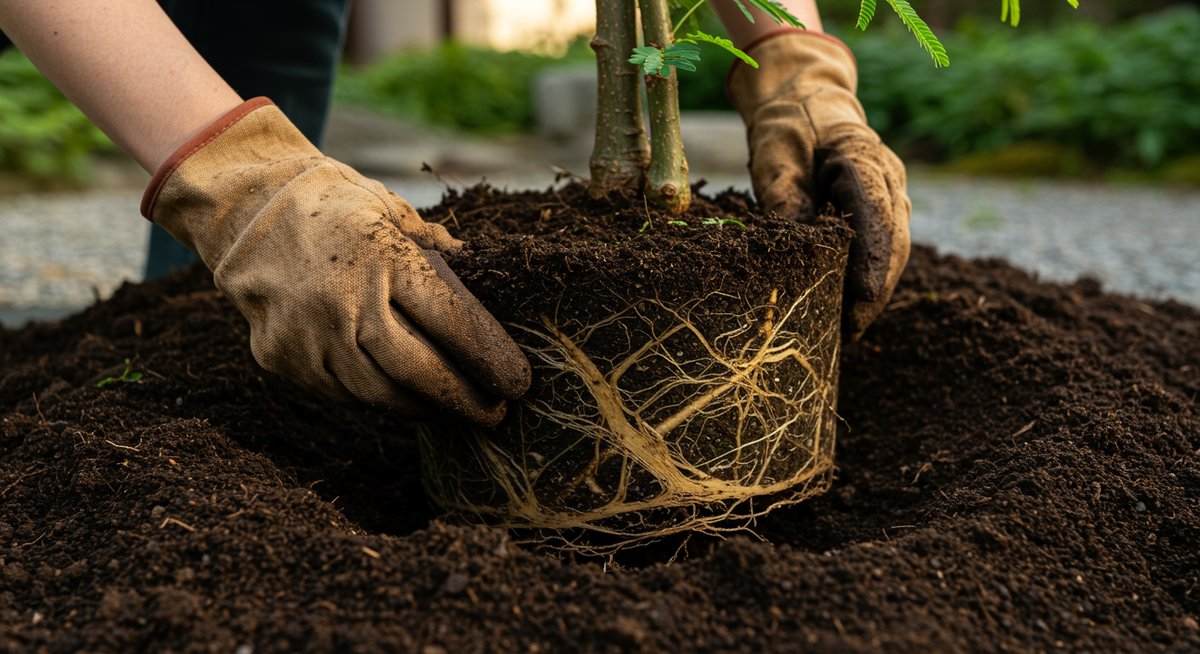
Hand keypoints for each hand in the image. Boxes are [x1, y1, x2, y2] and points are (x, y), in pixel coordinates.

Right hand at [142, 98, 529, 424]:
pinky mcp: (282, 359)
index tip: (519, 382)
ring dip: (423, 408)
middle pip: (418, 371)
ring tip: (454, 410)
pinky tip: (402, 398)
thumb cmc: (333, 205)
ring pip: (378, 394)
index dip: (489, 357)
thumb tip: (484, 272)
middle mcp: (343, 301)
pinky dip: (376, 400)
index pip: (451, 320)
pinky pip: (340, 394)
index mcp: (382, 258)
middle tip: (496, 414)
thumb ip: (436, 247)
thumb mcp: (391, 208)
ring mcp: (307, 335)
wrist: (243, 211)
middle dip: (464, 399)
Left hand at [728, 30, 910, 337]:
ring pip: (895, 250)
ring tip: (849, 330)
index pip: (876, 213)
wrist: (807, 103)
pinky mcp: (884, 211)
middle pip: (894, 240)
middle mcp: (889, 179)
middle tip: (851, 330)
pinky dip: (871, 280)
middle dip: (876, 289)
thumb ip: (783, 196)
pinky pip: (885, 249)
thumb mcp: (775, 155)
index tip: (862, 298)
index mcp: (865, 157)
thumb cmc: (789, 127)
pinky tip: (851, 310)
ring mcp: (893, 195)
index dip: (872, 258)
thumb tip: (790, 246)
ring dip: (876, 291)